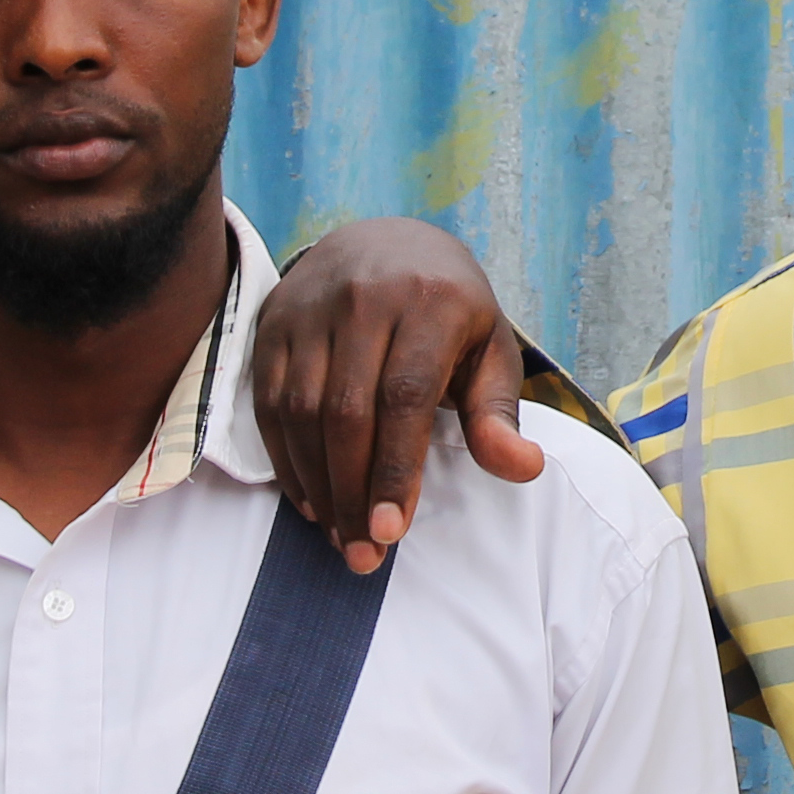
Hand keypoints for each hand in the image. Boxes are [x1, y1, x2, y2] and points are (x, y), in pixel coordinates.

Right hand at [249, 219, 544, 570]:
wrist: (384, 238)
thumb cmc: (449, 310)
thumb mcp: (489, 348)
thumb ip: (499, 413)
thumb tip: (523, 470)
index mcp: (430, 301)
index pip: (405, 395)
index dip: (394, 468)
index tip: (391, 531)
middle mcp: (365, 297)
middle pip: (348, 411)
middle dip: (353, 492)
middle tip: (364, 555)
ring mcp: (312, 308)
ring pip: (302, 411)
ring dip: (317, 484)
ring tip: (339, 535)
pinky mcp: (274, 323)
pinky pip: (270, 402)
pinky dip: (285, 459)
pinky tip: (310, 499)